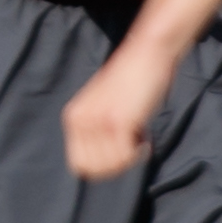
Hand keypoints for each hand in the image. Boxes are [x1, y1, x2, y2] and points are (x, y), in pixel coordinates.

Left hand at [61, 42, 171, 180]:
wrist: (148, 52)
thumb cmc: (132, 78)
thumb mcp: (102, 104)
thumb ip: (95, 128)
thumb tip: (102, 166)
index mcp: (73, 117)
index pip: (79, 166)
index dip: (103, 165)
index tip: (120, 148)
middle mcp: (80, 120)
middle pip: (95, 170)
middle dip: (117, 163)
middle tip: (131, 142)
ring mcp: (98, 121)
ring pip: (111, 166)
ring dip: (129, 157)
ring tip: (138, 135)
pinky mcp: (118, 121)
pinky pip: (126, 157)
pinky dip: (140, 153)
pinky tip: (145, 135)